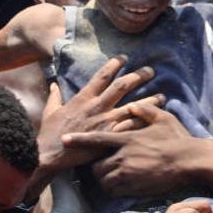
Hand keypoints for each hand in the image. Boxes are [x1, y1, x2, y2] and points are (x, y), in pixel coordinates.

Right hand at [37, 56, 163, 173]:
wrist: (50, 154)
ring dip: (149, 100)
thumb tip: (54, 85)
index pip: (102, 75)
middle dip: (138, 76)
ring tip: (162, 96)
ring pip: (133, 106)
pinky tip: (156, 121)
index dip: (115, 64)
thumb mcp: (51, 111)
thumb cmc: (49, 134)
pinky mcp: (111, 137)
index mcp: (84, 98)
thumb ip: (54, 97)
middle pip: (123, 86)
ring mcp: (106, 122)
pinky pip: (132, 127)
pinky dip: (145, 122)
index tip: (125, 58)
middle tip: (151, 71)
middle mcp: (98, 106)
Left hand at [63, 102, 191, 196]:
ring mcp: (128, 173)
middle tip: (101, 164)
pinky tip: (120, 185)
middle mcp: (123, 156)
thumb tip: (132, 105)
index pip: (96, 139)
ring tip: (110, 176)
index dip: (79, 140)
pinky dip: (114, 189)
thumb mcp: (162, 118)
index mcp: (126, 138)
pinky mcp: (135, 186)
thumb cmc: (177, 137)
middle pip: (96, 165)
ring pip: (103, 179)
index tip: (64, 139)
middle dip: (95, 166)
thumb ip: (145, 111)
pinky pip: (115, 191)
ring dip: (104, 178)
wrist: (189, 160)